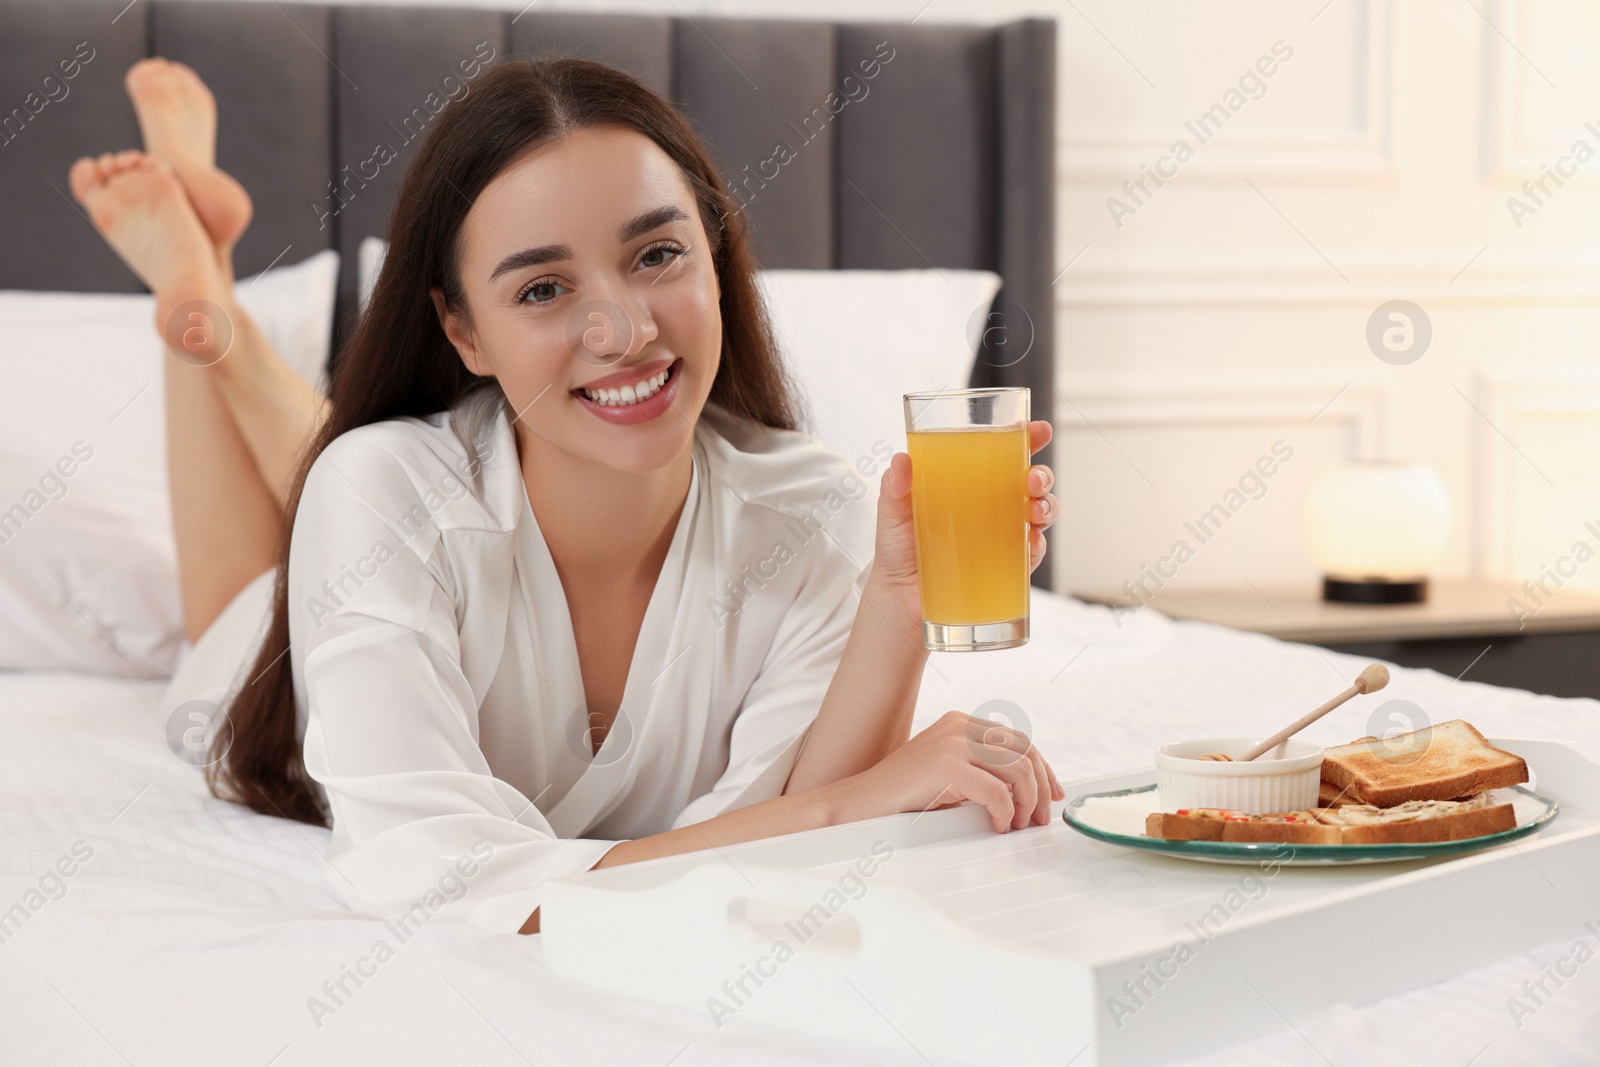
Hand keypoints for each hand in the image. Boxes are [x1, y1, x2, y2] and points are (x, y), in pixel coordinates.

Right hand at [827, 710, 1066, 832]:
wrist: (861, 804)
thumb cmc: (904, 796)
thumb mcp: (949, 773)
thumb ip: (982, 770)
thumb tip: (1026, 791)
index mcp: (961, 722)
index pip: (1020, 740)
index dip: (1044, 769)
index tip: (1052, 794)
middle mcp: (959, 726)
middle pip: (1025, 751)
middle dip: (1042, 787)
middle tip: (1039, 818)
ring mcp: (952, 742)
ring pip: (1018, 769)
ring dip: (1027, 801)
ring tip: (1018, 824)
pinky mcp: (946, 765)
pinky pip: (996, 790)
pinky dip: (1005, 811)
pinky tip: (998, 825)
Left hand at [870, 420, 1059, 631]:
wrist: (899, 599)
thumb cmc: (899, 549)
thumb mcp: (892, 513)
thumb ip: (895, 487)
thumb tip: (901, 461)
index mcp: (969, 484)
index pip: (1004, 454)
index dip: (1026, 439)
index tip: (1036, 429)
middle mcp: (991, 506)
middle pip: (1031, 481)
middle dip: (1042, 475)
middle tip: (1032, 478)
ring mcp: (1001, 535)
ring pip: (1040, 513)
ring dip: (1047, 507)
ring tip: (1034, 510)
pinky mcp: (1005, 566)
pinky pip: (1031, 553)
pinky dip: (1036, 545)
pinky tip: (1029, 542)